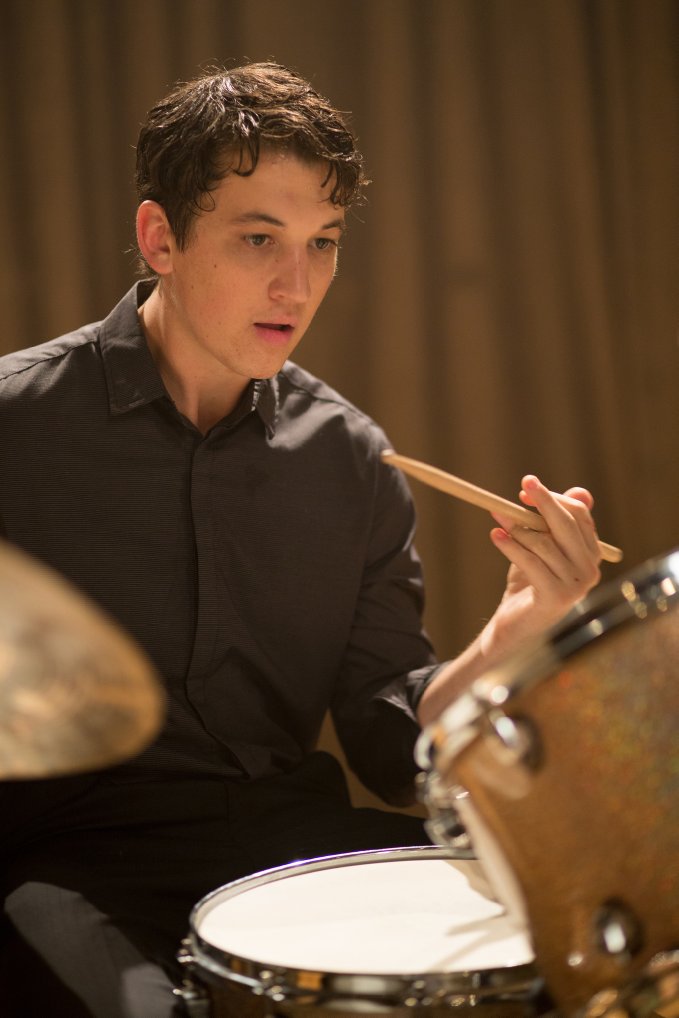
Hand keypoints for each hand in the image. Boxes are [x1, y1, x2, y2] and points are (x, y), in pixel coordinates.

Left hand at [481, 474, 601, 658]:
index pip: (579, 515)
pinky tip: (495, 535)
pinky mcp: (556, 597)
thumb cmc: (528, 581)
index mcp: (592, 554)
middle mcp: (590, 569)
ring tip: (497, 522)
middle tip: (523, 483)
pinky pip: (531, 561)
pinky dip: (510, 545)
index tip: (526, 488)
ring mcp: (576, 585)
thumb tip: (580, 491)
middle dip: (543, 500)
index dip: (553, 498)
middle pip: (567, 523)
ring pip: (544, 542)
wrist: (515, 624)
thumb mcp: (542, 547)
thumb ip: (555, 522)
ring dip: (517, 528)